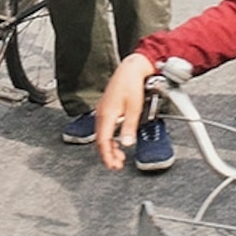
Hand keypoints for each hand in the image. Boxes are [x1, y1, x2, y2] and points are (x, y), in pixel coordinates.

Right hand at [93, 54, 153, 168]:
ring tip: (119, 157)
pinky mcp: (107, 108)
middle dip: (108, 155)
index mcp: (107, 114)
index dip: (107, 156)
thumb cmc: (132, 84)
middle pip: (100, 140)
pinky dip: (110, 138)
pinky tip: (117, 142)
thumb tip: (126, 144)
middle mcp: (101, 113)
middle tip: (117, 165)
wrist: (131, 68)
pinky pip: (105, 128)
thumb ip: (129, 127)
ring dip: (109, 147)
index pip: (103, 142)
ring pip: (102, 135)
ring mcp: (103, 110)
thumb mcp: (134, 108)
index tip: (113, 166)